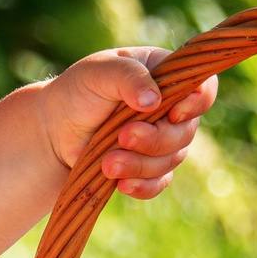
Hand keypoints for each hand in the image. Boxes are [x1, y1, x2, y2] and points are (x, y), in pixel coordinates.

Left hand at [33, 46, 219, 200]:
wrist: (54, 130)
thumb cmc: (79, 91)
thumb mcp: (99, 71)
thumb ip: (128, 76)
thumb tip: (154, 100)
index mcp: (167, 76)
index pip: (202, 88)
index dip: (197, 101)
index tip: (173, 112)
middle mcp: (172, 109)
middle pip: (186, 131)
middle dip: (155, 139)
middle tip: (123, 136)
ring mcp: (162, 140)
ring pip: (171, 160)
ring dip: (140, 164)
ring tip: (107, 163)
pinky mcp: (148, 168)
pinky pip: (158, 183)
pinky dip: (142, 186)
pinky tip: (122, 185)